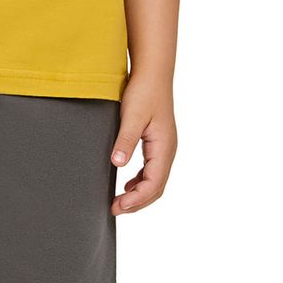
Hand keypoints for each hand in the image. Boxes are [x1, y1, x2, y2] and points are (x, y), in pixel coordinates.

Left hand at [109, 73, 176, 215]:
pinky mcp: (158, 142)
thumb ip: (126, 140)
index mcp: (164, 147)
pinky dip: (140, 182)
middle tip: (114, 209)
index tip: (118, 206)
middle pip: (156, 187)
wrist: (153, 73)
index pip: (154, 184)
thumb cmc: (143, 92)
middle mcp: (168, 150)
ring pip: (155, 180)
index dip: (136, 199)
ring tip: (119, 201)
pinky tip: (127, 184)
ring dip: (139, 194)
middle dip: (137, 202)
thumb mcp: (132, 116)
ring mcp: (164, 147)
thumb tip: (118, 164)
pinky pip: (152, 170)